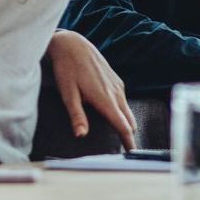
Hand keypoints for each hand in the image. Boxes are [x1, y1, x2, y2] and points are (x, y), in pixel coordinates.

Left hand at [46, 29, 136, 149]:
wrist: (73, 45)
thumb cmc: (68, 69)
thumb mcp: (68, 94)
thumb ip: (77, 116)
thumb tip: (81, 135)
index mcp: (105, 99)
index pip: (122, 125)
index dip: (128, 141)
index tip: (132, 154)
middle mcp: (115, 92)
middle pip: (129, 120)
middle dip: (129, 135)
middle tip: (126, 151)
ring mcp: (117, 85)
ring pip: (127, 110)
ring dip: (126, 123)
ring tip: (122, 137)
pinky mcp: (115, 80)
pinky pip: (123, 101)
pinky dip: (123, 112)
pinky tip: (115, 116)